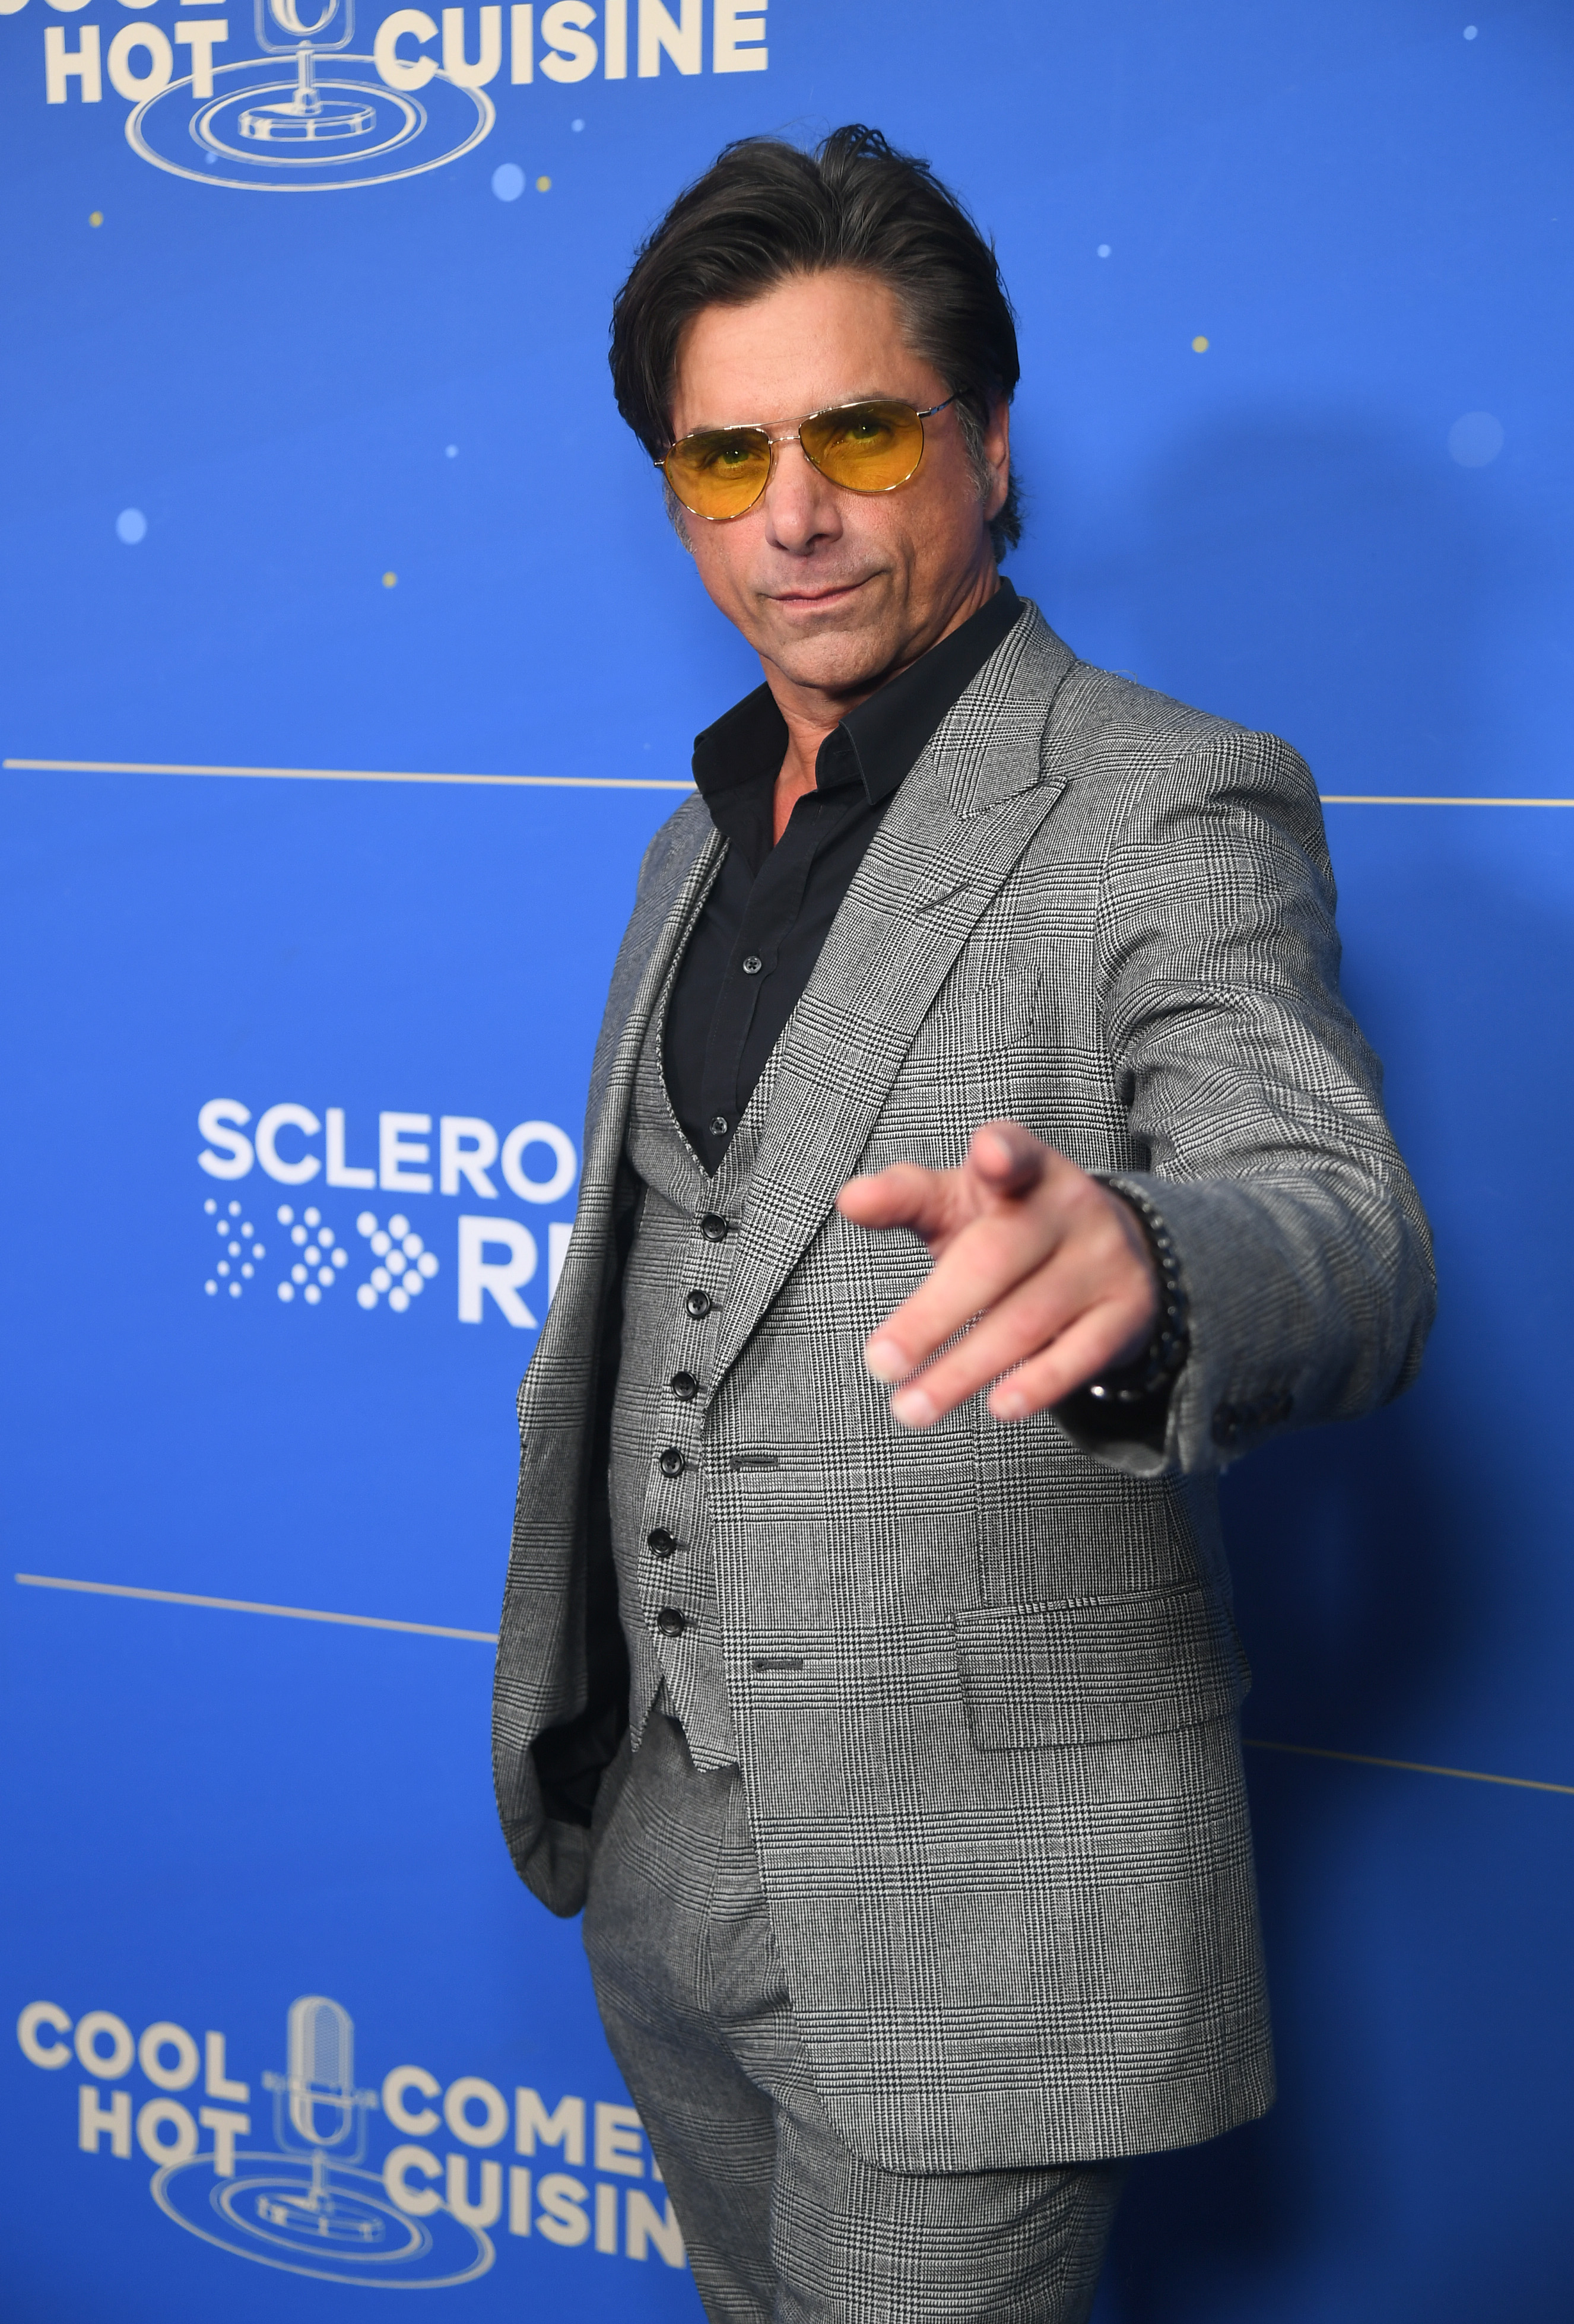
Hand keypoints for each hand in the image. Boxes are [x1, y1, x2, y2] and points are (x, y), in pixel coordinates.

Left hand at [835, 1121, 1159, 1426]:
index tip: (987, 1154)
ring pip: (1028, 1319)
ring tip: (911, 1407)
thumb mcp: (960, 1201)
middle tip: (880, 1363)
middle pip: (997, 1258)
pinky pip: (1079, 1355)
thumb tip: (850, 1199)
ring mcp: (1104, 1261)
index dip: (1002, 1153)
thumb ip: (905, 1197)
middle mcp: (1072, 1207)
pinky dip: (1037, 1384)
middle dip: (933, 1316)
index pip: (1015, 1153)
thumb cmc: (1008, 1225)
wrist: (1110, 1251)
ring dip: (964, 1371)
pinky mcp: (1125, 1313)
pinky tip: (998, 1407)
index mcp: (1028, 1169)